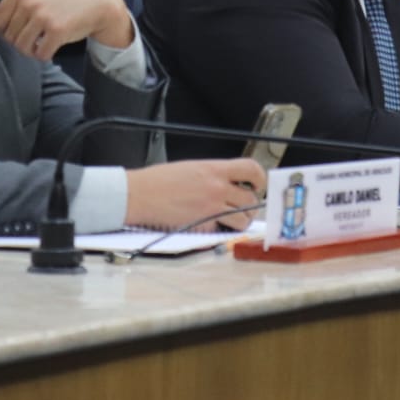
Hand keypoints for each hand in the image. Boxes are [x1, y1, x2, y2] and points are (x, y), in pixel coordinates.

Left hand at [0, 0, 132, 59]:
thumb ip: (12, 0)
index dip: (8, 30)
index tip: (21, 30)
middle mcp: (29, 3)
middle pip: (10, 36)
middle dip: (21, 41)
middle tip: (35, 38)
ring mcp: (42, 17)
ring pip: (22, 47)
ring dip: (31, 50)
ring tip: (41, 44)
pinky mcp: (56, 31)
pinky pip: (40, 54)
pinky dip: (44, 55)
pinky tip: (51, 48)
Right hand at [126, 158, 265, 230]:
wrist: (140, 195)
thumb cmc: (159, 181)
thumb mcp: (191, 168)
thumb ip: (213, 175)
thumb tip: (229, 183)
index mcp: (213, 169)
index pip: (251, 168)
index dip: (260, 178)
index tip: (258, 184)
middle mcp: (217, 188)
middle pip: (251, 199)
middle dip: (250, 205)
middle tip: (244, 207)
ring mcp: (211, 208)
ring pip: (243, 218)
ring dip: (241, 221)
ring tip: (232, 220)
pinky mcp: (203, 226)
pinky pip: (223, 230)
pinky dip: (222, 230)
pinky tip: (212, 225)